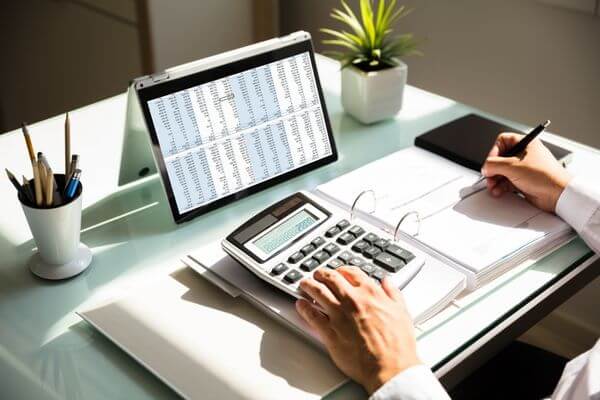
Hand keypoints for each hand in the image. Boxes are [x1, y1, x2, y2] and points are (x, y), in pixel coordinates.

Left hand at [295, 266, 419, 394]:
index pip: (351, 272)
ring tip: (304, 284)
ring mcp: (339, 315)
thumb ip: (393, 294)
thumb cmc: (398, 345)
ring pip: (318, 292)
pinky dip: (304, 307)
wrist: (391, 368)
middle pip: (331, 279)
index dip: (342, 270)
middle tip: (317, 275)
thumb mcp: (402, 313)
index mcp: (371, 293)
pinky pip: (312, 316)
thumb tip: (387, 282)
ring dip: (309, 285)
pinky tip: (301, 304)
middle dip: (322, 274)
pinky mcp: (330, 332)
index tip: (339, 272)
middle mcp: (352, 301)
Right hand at [481, 132, 571, 211]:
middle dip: (493, 169)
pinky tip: (498, 191)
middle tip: (489, 176)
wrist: (558, 194)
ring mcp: (524, 169)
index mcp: (525, 144)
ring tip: (493, 186)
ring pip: (502, 172)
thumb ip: (494, 164)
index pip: (503, 141)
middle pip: (500, 158)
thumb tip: (485, 167)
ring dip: (495, 180)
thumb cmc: (544, 175)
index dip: (494, 150)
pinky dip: (501, 187)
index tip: (491, 162)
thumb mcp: (513, 166)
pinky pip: (507, 182)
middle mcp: (524, 155)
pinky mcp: (523, 182)